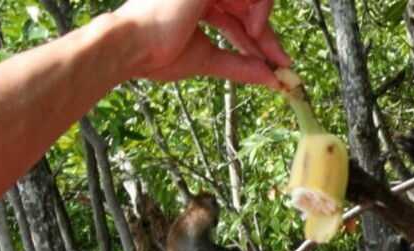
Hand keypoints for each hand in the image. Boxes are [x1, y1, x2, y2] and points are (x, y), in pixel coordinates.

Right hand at [115, 0, 290, 87]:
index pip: (237, 17)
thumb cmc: (156, 54)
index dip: (259, 41)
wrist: (133, 47)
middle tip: (280, 64)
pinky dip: (260, 10)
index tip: (275, 64)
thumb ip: (239, 65)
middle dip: (267, 38)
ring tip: (268, 55)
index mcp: (197, 3)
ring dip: (266, 28)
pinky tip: (255, 33)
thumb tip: (271, 79)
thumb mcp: (208, 60)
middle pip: (248, 8)